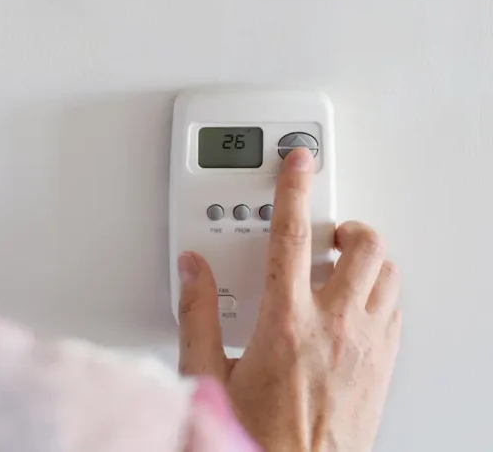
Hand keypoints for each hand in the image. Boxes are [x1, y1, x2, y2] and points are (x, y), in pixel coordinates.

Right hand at [177, 148, 401, 451]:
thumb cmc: (257, 434)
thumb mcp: (208, 372)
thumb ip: (197, 313)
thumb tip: (192, 269)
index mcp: (286, 321)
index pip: (292, 235)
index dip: (294, 188)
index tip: (298, 161)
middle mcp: (335, 327)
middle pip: (362, 246)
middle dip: (345, 224)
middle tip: (325, 227)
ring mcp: (367, 346)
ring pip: (387, 275)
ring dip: (367, 259)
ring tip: (339, 263)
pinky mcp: (383, 367)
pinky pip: (394, 311)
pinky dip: (378, 294)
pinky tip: (353, 304)